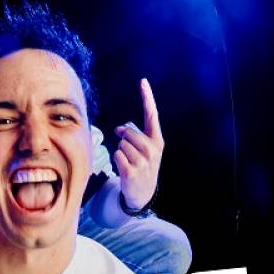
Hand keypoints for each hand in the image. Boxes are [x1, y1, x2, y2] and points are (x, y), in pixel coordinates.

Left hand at [114, 79, 162, 210]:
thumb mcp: (144, 150)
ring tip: (128, 162)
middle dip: (123, 139)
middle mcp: (153, 149)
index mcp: (157, 141)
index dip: (147, 98)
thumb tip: (118, 129)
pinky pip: (116, 155)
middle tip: (128, 151)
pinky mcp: (132, 171)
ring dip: (120, 151)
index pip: (152, 115)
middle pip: (128, 132)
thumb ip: (134, 136)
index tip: (143, 81)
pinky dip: (116, 160)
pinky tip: (124, 168)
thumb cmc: (142, 165)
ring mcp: (143, 161)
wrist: (143, 192)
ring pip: (120, 144)